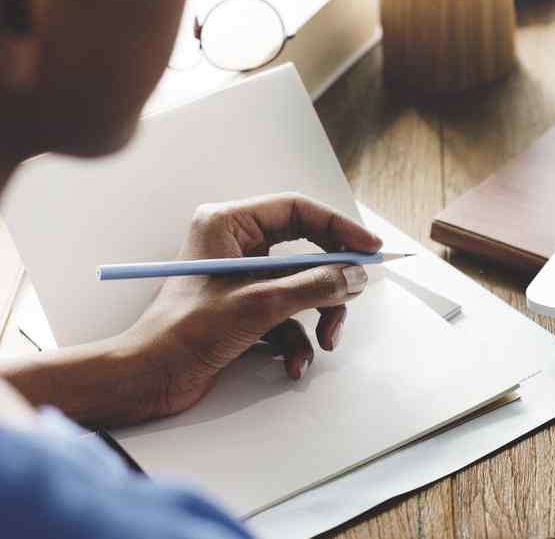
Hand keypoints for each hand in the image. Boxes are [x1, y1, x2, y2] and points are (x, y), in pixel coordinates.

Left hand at [123, 193, 381, 418]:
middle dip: (330, 281)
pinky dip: (298, 340)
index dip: (339, 228)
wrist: (149, 380)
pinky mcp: (245, 308)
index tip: (368, 249)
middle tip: (354, 293)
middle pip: (307, 250)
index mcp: (228, 225)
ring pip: (303, 285)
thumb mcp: (260, 305)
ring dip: (319, 316)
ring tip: (324, 341)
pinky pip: (289, 314)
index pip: (298, 210)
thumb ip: (315, 286)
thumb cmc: (183, 334)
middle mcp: (236, 245)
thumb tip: (355, 276)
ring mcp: (242, 278)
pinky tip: (294, 363)